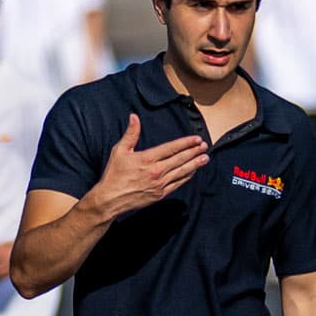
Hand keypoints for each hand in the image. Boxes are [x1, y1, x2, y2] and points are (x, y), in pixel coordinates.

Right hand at [85, 110, 207, 216]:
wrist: (110, 200)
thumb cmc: (113, 174)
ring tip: (205, 158)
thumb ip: (130, 134)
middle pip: (180, 159)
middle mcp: (156, 171)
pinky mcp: (160, 194)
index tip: (196, 139)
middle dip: (194, 152)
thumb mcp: (119, 151)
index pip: (171, 148)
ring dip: (195, 164)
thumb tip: (134, 116)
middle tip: (205, 146)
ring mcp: (160, 184)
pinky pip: (177, 184)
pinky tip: (193, 172)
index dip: (186, 143)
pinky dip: (186, 177)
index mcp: (147, 159)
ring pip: (182, 172)